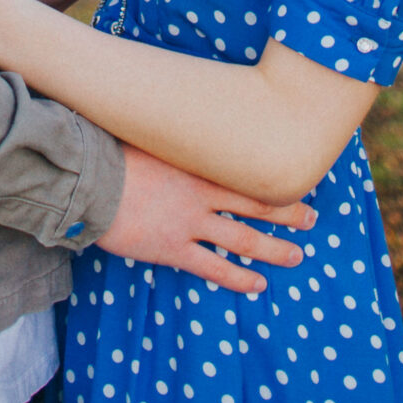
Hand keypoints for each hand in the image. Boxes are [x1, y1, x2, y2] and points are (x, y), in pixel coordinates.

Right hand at [96, 144, 314, 296]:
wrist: (90, 180)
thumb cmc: (116, 151)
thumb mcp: (151, 135)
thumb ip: (174, 136)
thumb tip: (186, 118)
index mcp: (197, 165)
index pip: (246, 173)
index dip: (273, 181)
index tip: (296, 179)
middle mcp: (201, 195)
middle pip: (255, 206)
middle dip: (286, 214)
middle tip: (312, 219)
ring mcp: (189, 224)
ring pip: (243, 240)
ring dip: (273, 249)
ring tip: (296, 256)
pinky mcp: (173, 249)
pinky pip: (214, 268)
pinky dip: (239, 278)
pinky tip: (257, 284)